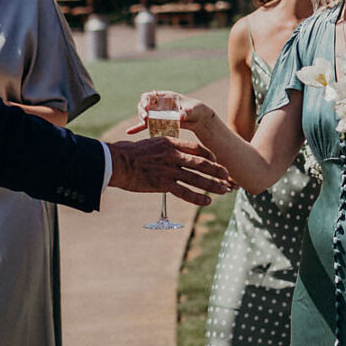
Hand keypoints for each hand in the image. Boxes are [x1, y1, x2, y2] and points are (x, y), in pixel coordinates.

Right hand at [109, 136, 230, 204]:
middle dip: (217, 170)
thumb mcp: (152, 144)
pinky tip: (207, 201)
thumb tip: (174, 153)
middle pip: (202, 163)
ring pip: (197, 178)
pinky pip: (184, 192)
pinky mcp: (163, 184)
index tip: (216, 161)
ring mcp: (169, 170)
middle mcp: (173, 155)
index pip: (197, 148)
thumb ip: (166, 149)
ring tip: (224, 190)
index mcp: (171, 143)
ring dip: (212, 185)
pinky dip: (197, 197)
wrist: (117, 162)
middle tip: (228, 176)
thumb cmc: (131, 153)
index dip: (210, 155)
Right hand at [127, 91, 211, 132]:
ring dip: (141, 119)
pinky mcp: (159, 123)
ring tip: (144, 123)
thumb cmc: (197, 111)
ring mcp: (158, 114)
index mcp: (165, 97)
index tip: (146, 108)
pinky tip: (129, 132)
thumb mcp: (193, 110)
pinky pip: (146, 125)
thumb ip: (186, 113)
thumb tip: (180, 116)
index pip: (150, 95)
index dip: (145, 100)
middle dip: (142, 111)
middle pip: (144, 105)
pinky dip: (138, 128)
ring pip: (144, 115)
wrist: (200, 120)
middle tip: (145, 118)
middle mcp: (159, 104)